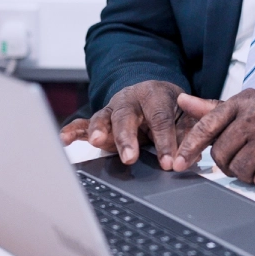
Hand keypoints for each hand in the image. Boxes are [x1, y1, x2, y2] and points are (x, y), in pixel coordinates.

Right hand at [58, 80, 193, 169]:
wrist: (153, 93)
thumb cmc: (172, 107)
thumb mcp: (186, 114)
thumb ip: (189, 132)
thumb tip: (189, 157)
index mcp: (155, 95)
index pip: (160, 118)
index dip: (165, 140)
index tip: (169, 162)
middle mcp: (130, 100)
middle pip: (126, 116)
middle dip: (127, 137)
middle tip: (130, 157)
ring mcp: (112, 109)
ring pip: (103, 118)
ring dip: (99, 130)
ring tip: (97, 142)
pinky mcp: (100, 121)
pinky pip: (84, 124)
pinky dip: (73, 130)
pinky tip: (65, 139)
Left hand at [169, 89, 254, 190]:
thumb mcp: (250, 107)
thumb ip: (214, 108)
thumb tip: (183, 100)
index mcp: (245, 101)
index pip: (207, 125)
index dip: (190, 146)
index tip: (179, 163)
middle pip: (220, 154)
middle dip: (230, 163)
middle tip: (250, 157)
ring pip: (238, 171)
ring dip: (249, 174)